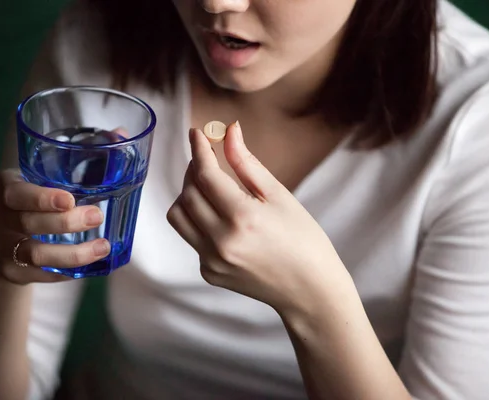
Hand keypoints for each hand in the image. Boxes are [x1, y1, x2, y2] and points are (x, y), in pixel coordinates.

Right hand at [0, 169, 110, 284]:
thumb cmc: (30, 202)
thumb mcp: (36, 179)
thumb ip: (69, 167)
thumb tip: (118, 138)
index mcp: (4, 188)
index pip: (17, 194)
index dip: (42, 198)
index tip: (70, 200)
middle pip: (29, 223)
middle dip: (66, 222)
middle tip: (97, 216)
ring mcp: (3, 249)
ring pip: (37, 254)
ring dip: (74, 253)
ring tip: (102, 247)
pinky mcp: (14, 272)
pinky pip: (43, 275)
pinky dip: (69, 270)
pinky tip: (91, 263)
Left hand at [167, 122, 348, 313]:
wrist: (309, 290)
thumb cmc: (303, 240)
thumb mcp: (279, 196)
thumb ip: (247, 163)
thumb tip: (229, 131)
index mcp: (242, 218)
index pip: (205, 175)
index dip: (199, 150)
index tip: (197, 133)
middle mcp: (221, 241)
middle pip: (188, 194)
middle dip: (194, 170)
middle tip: (208, 160)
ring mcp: (211, 260)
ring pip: (179, 216)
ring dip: (188, 195)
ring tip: (209, 188)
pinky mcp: (209, 272)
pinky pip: (191, 237)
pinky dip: (199, 220)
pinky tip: (221, 219)